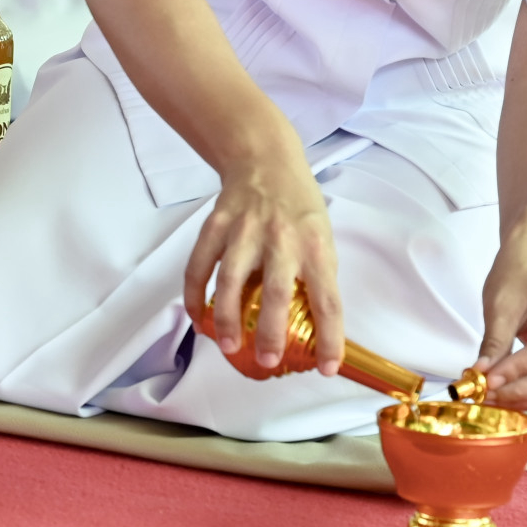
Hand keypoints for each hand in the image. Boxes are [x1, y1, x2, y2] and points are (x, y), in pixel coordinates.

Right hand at [182, 146, 341, 373]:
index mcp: (315, 245)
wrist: (264, 159)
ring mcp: (244, 230)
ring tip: (228, 346)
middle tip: (267, 360)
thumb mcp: (321, 236)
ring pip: (232, 280)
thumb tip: (314, 328)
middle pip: (276, 292)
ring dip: (228, 318)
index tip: (327, 368)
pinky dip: (195, 295)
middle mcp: (281, 238)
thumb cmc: (298, 206)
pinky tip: (198, 318)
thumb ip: (316, 274)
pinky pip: (199, 265)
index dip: (330, 337)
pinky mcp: (215, 225)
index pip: (328, 299)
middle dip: (271, 332)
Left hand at [474, 246, 526, 409]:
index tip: (486, 382)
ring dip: (525, 399)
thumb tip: (481, 375)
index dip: (516, 371)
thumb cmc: (518, 273)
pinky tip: (507, 397)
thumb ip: (494, 342)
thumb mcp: (500, 303)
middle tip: (486, 396)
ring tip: (493, 400)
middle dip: (520, 391)